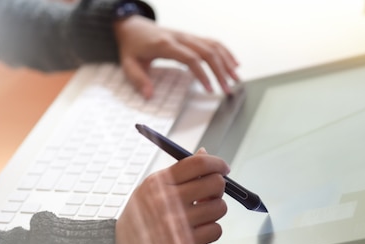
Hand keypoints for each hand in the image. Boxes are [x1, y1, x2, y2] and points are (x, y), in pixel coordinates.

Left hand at [113, 15, 239, 97]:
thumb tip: (148, 96)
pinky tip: (234, 63)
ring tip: (237, 79)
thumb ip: (138, 80)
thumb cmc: (132, 46)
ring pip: (213, 46)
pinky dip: (225, 52)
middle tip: (228, 89)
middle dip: (221, 71)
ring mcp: (187, 36)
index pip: (191, 58)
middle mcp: (180, 38)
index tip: (210, 89)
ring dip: (227, 62)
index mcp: (165, 44)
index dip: (203, 74)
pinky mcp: (191, 37)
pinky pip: (212, 42)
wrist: (131, 25)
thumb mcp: (128, 64)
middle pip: (207, 52)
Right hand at [115, 149, 228, 243]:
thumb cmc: (139, 218)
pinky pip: (216, 230)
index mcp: (159, 182)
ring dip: (215, 210)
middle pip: (215, 184)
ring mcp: (177, 223)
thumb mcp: (151, 188)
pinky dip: (212, 230)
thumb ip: (178, 172)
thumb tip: (204, 153)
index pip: (198, 164)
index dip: (217, 163)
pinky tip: (199, 229)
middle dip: (218, 187)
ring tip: (201, 214)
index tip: (223, 168)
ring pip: (219, 208)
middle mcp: (167, 200)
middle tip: (211, 193)